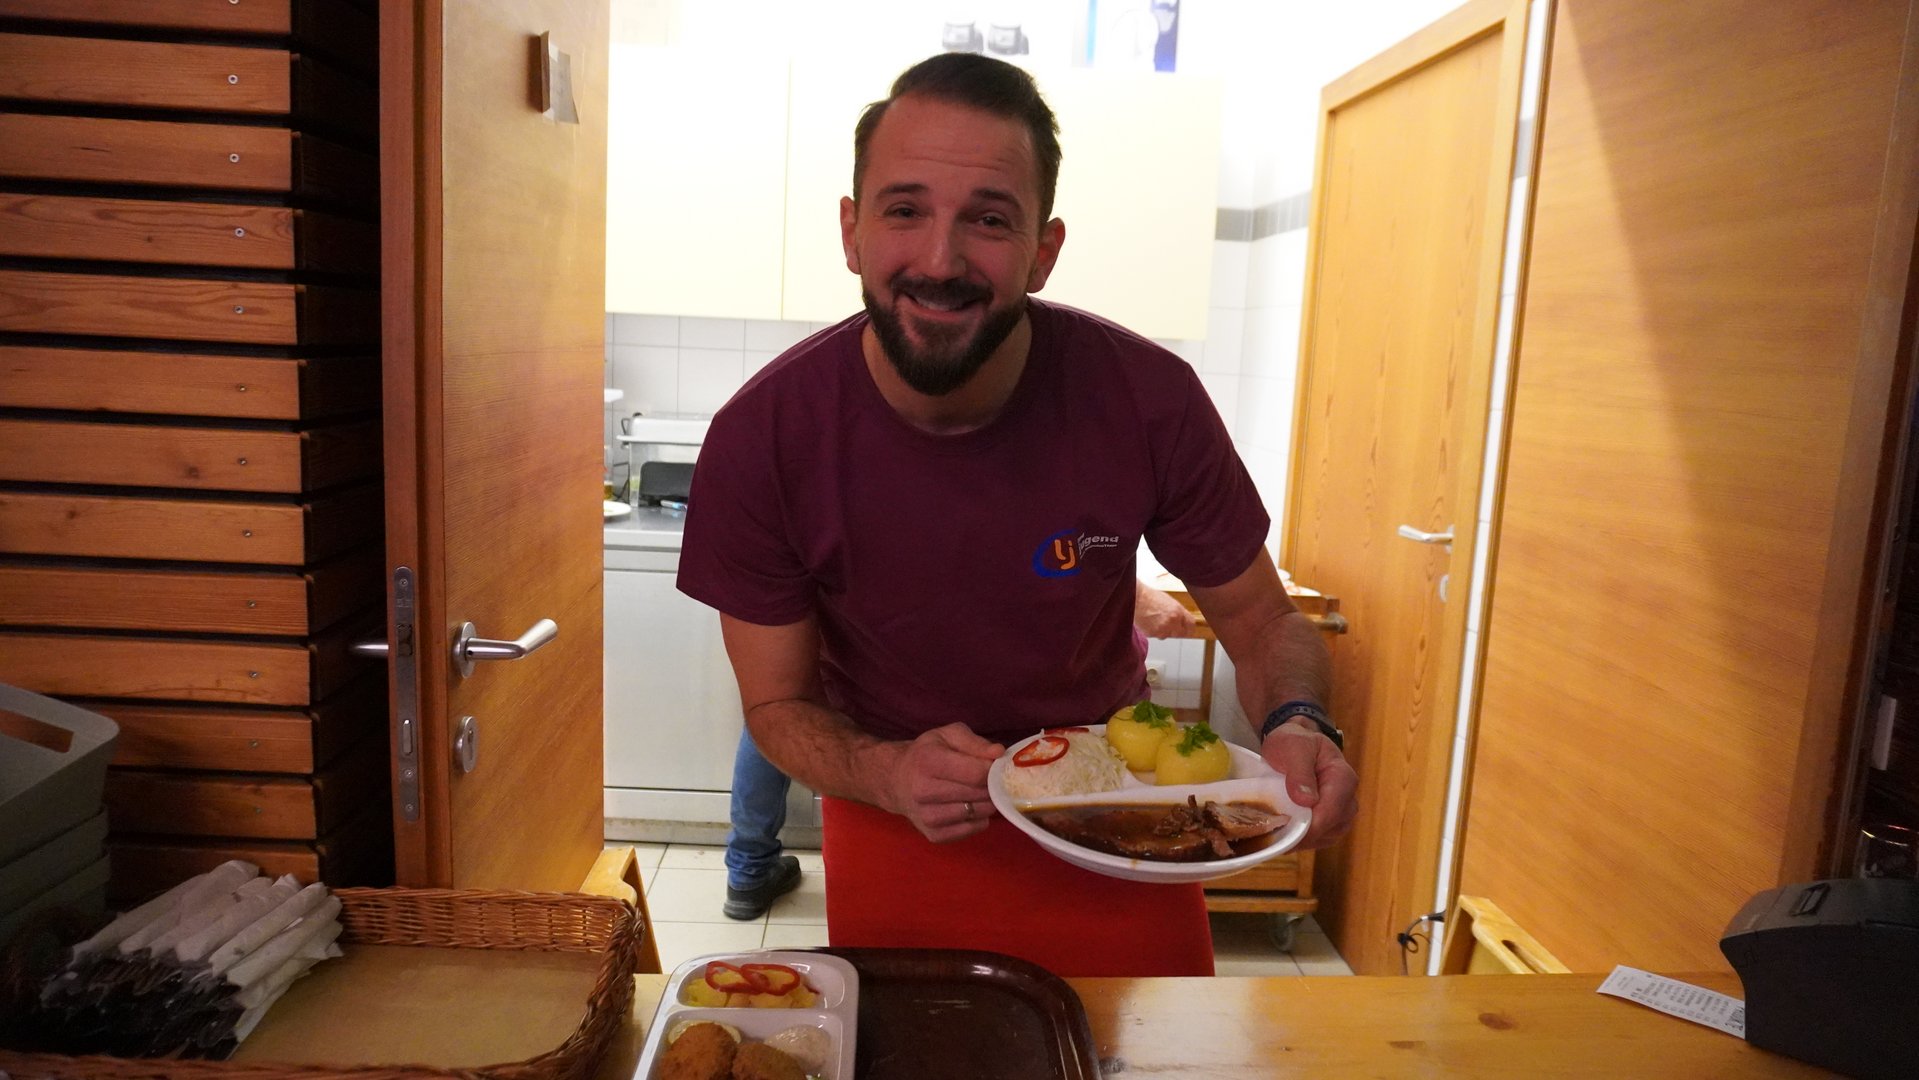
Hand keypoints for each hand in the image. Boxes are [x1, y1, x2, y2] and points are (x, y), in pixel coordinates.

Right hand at [872, 723, 1004, 842]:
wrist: (896, 780)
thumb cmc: (926, 754)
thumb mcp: (948, 735)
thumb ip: (975, 742)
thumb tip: (999, 753)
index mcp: (927, 762)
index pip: (977, 773)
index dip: (993, 769)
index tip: (993, 765)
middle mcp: (924, 791)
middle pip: (980, 794)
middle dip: (992, 785)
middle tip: (988, 778)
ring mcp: (927, 817)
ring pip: (980, 813)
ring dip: (986, 802)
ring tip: (976, 791)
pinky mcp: (934, 835)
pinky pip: (974, 829)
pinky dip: (979, 818)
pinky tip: (968, 805)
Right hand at [1134, 583, 1196, 637]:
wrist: (1135, 599)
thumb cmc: (1149, 597)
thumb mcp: (1170, 602)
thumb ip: (1179, 613)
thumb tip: (1184, 621)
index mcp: (1178, 612)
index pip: (1191, 625)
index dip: (1188, 627)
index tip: (1187, 628)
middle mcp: (1172, 622)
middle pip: (1181, 634)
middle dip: (1176, 630)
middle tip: (1169, 624)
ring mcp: (1162, 629)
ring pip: (1168, 635)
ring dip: (1164, 631)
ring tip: (1156, 619)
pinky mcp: (1152, 634)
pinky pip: (1157, 635)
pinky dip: (1154, 631)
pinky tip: (1150, 621)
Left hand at [1259, 720, 1356, 848]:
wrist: (1293, 745)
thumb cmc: (1294, 743)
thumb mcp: (1294, 748)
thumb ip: (1300, 772)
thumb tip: (1307, 800)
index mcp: (1343, 778)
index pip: (1332, 810)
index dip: (1310, 825)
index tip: (1285, 830)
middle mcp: (1348, 799)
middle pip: (1331, 827)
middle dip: (1304, 835)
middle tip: (1275, 834)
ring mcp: (1340, 812)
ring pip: (1326, 837)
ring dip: (1302, 840)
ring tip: (1277, 835)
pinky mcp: (1330, 822)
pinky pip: (1319, 838)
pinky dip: (1302, 840)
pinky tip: (1283, 836)